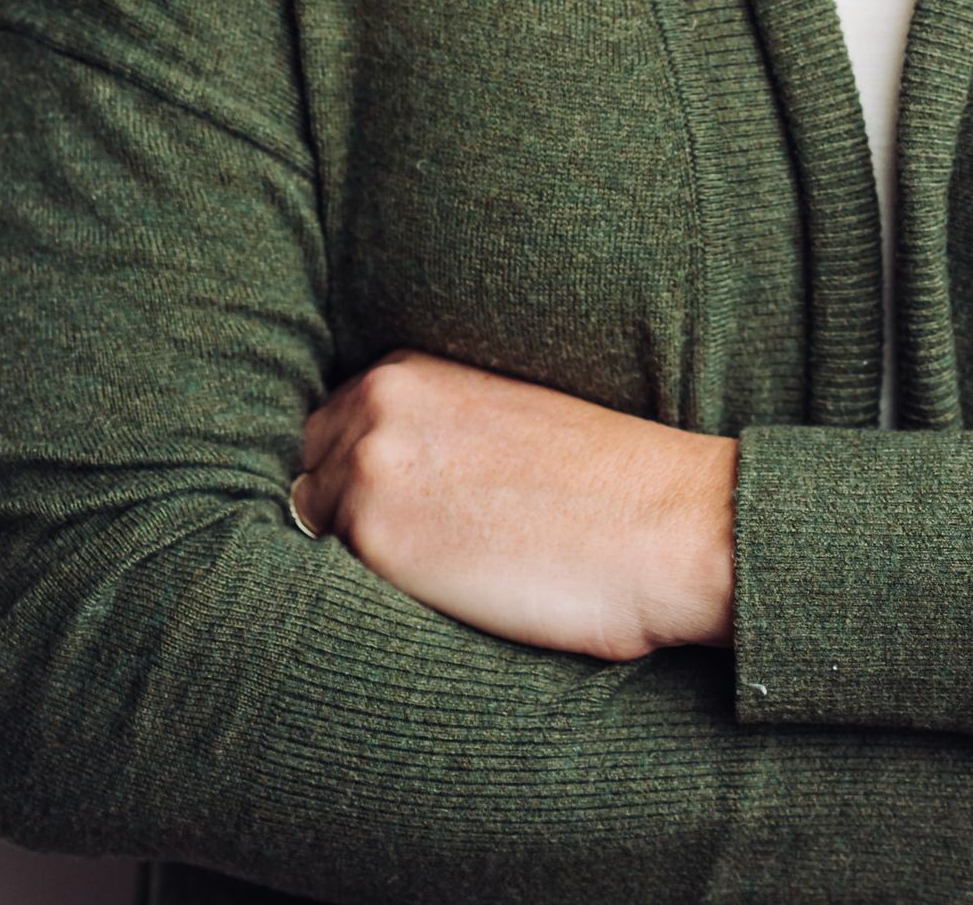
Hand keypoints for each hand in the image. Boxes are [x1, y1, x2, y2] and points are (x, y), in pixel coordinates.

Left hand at [289, 350, 736, 660]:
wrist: (667, 523)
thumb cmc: (604, 484)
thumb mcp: (500, 422)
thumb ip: (428, 431)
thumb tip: (373, 480)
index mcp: (410, 369)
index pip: (326, 430)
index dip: (349, 480)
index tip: (391, 517)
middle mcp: (376, 403)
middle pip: (305, 476)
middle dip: (337, 518)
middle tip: (407, 560)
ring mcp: (368, 466)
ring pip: (310, 529)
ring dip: (348, 562)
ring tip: (425, 584)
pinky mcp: (373, 538)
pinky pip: (323, 580)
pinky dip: (356, 600)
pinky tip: (424, 603)